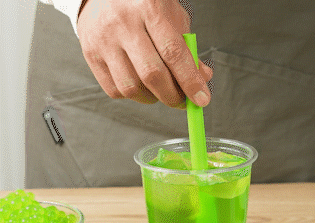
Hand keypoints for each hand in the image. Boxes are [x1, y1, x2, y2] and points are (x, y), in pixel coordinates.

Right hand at [77, 0, 212, 108]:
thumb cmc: (143, 6)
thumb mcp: (171, 17)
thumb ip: (187, 48)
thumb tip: (203, 79)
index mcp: (149, 8)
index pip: (174, 53)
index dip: (190, 81)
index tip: (202, 100)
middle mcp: (124, 23)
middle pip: (152, 75)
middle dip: (172, 96)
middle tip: (182, 101)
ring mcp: (104, 40)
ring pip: (132, 88)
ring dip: (152, 98)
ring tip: (160, 91)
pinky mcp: (91, 55)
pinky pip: (115, 90)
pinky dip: (133, 95)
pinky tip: (140, 84)